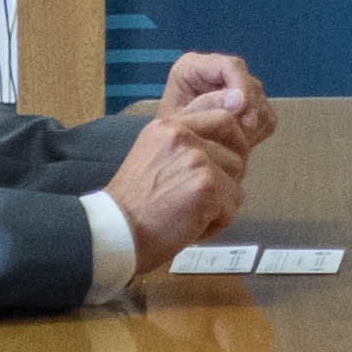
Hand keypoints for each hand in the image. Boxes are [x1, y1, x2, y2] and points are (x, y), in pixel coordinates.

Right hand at [108, 112, 247, 272]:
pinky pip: (232, 207)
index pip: (223, 118)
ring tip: (191, 214)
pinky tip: (190, 228)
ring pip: (236, 183)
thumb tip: (232, 135)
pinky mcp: (205, 187)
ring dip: (221, 204)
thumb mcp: (154, 155)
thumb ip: (186, 143)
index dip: (236, 142)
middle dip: (230, 178)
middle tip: (208, 198)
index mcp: (168, 126)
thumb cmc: (134, 204)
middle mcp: (182, 136)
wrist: (115, 233)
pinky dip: (216, 224)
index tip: (233, 160)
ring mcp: (196, 160)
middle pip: (237, 153)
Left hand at [152, 51, 276, 155]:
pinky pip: (265, 117)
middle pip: (248, 82)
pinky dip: (257, 133)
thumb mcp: (181, 122)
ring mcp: (233, 90)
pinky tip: (239, 144)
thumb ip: (206, 107)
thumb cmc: (168, 139)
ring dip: (253, 123)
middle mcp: (215, 73)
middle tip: (243, 132)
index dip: (241, 87)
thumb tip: (239, 100)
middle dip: (249, 109)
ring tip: (235, 143)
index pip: (229, 66)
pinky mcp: (246, 108)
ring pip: (260, 100)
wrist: (173, 156)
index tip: (242, 112)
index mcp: (192, 67)